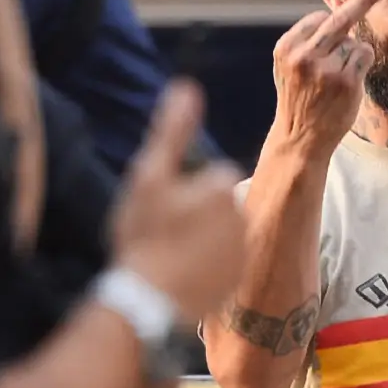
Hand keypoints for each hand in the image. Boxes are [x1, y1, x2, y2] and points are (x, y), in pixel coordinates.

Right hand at [111, 80, 246, 321]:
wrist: (149, 300)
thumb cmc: (144, 235)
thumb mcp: (148, 176)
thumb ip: (172, 131)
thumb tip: (187, 86)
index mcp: (221, 184)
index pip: (207, 178)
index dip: (182, 193)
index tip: (163, 211)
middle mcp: (242, 215)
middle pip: (215, 206)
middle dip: (196, 216)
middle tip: (165, 235)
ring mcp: (243, 250)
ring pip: (219, 235)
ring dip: (201, 241)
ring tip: (171, 256)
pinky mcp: (238, 280)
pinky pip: (224, 264)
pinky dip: (208, 267)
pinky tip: (183, 276)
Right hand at [266, 0, 387, 163]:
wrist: (300, 137)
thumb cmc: (300, 97)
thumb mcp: (290, 65)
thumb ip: (308, 40)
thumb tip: (339, 9)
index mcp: (286, 47)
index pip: (316, 18)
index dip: (329, 25)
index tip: (344, 9)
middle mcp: (303, 55)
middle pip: (340, 18)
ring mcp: (325, 69)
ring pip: (354, 41)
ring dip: (352, 54)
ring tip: (336, 79)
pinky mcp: (346, 82)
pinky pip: (364, 55)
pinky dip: (362, 63)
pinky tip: (349, 81)